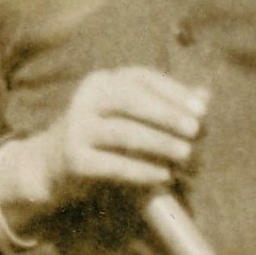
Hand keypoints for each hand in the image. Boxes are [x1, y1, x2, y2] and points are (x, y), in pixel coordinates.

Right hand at [1, 70, 206, 214]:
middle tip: (197, 131)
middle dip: (167, 114)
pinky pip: (113, 164)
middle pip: (131, 99)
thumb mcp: (128, 116)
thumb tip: (205, 97)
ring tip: (186, 155)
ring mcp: (77, 129)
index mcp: (101, 82)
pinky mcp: (73, 159)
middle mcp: (86, 99)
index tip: (201, 110)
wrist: (49, 167)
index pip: (141, 78)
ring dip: (160, 143)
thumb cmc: (101, 139)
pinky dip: (142, 170)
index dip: (173, 91)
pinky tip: (164, 176)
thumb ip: (165, 105)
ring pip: (124, 132)